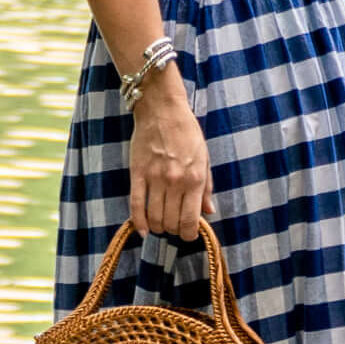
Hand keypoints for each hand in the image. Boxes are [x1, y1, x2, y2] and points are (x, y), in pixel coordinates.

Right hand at [129, 71, 212, 240]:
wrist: (162, 109)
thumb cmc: (187, 132)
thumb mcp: (204, 156)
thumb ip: (207, 187)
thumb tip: (209, 212)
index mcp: (195, 178)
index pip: (191, 220)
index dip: (189, 234)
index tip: (188, 234)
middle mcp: (175, 182)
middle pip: (171, 222)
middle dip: (174, 230)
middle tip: (174, 226)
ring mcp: (155, 178)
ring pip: (154, 217)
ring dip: (158, 227)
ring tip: (160, 224)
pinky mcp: (137, 173)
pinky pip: (136, 205)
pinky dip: (138, 222)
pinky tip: (142, 229)